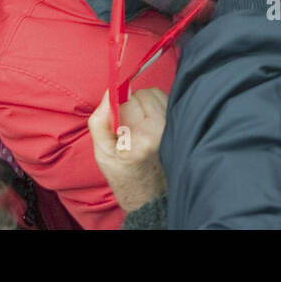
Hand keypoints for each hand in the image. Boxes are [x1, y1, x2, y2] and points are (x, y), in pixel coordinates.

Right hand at [88, 88, 167, 214]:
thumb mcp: (102, 150)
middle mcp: (161, 130)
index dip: (118, 106)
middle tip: (127, 124)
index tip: (117, 123)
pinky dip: (155, 106)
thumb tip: (111, 89)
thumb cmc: (122, 172)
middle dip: (132, 102)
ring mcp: (173, 128)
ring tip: (138, 124)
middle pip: (143, 94)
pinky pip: (165, 100)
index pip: (128, 99)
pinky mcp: (179, 125)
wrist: (148, 192)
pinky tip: (149, 123)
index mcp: (141, 138)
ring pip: (155, 94)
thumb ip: (101, 118)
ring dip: (144, 103)